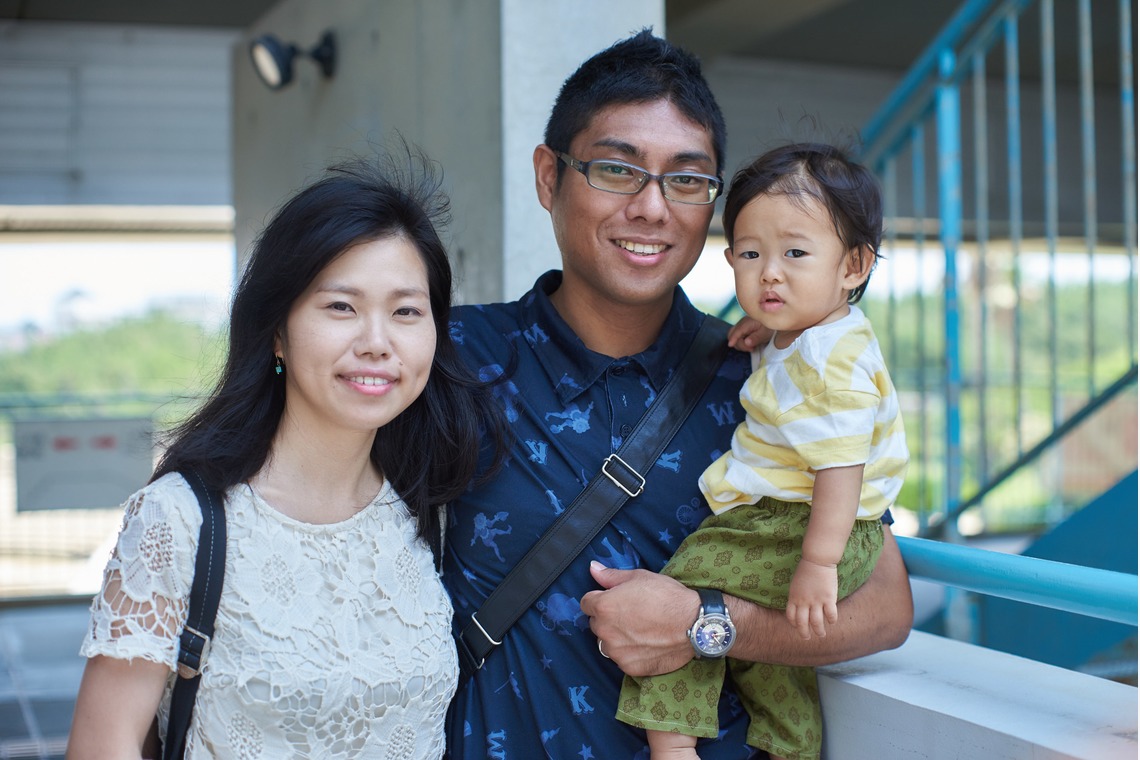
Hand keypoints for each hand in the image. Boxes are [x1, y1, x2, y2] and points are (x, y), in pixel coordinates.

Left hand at [579, 561, 697, 676]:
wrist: (694, 624)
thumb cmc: (668, 597)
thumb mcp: (640, 577)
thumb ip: (611, 576)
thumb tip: (592, 568)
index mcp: (604, 607)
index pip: (586, 603)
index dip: (600, 599)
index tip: (615, 600)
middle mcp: (605, 631)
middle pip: (596, 624)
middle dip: (609, 619)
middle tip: (632, 614)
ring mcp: (616, 652)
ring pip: (607, 643)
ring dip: (617, 637)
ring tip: (640, 630)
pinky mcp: (629, 667)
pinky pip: (622, 658)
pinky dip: (630, 653)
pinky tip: (647, 644)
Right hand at [727, 315, 771, 351]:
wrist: (773, 322)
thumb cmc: (770, 328)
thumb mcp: (765, 333)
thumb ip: (756, 338)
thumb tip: (746, 342)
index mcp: (747, 323)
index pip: (737, 331)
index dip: (733, 338)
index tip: (730, 345)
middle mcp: (742, 323)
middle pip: (731, 334)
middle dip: (738, 343)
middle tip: (750, 349)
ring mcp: (741, 326)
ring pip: (733, 336)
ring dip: (740, 344)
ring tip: (752, 347)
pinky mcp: (742, 329)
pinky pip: (737, 336)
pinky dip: (740, 342)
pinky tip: (749, 345)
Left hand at [786, 559, 838, 639]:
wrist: (817, 560)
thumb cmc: (806, 570)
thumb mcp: (795, 584)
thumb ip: (796, 596)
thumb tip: (799, 606)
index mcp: (794, 597)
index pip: (791, 616)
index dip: (793, 624)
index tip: (797, 626)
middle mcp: (804, 602)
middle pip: (802, 623)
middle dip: (804, 633)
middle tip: (807, 638)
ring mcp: (816, 601)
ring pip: (816, 622)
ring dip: (819, 631)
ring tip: (821, 635)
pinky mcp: (828, 598)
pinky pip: (830, 614)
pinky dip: (831, 620)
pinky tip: (832, 622)